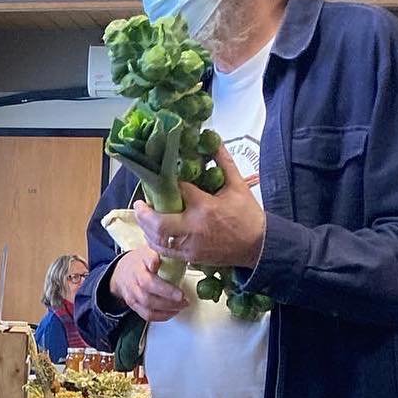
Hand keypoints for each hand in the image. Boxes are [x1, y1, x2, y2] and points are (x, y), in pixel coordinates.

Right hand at [110, 247, 186, 323]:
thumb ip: (159, 252)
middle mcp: (134, 282)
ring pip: (149, 307)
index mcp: (139, 266)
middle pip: (148, 292)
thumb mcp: (148, 250)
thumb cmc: (139, 261)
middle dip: (168, 296)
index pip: (147, 270)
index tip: (165, 273)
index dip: (155, 271)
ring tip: (182, 305)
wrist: (121, 273)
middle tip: (183, 297)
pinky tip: (173, 312)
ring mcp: (133, 296)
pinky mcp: (134, 306)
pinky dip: (162, 316)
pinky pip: (148, 315)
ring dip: (168, 308)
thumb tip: (176, 252)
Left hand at [132, 144, 266, 271]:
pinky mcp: (190, 257)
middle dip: (143, 213)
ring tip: (143, 216)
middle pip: (157, 222)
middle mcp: (193, 228)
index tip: (160, 177)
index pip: (177, 190)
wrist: (257, 245)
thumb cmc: (247, 215)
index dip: (166, 183)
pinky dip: (155, 241)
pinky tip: (153, 232)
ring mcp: (190, 245)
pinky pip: (165, 251)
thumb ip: (223, 162)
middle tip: (140, 203)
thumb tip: (213, 140)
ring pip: (157, 239)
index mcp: (205, 206)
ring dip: (146, 228)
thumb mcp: (237, 185)